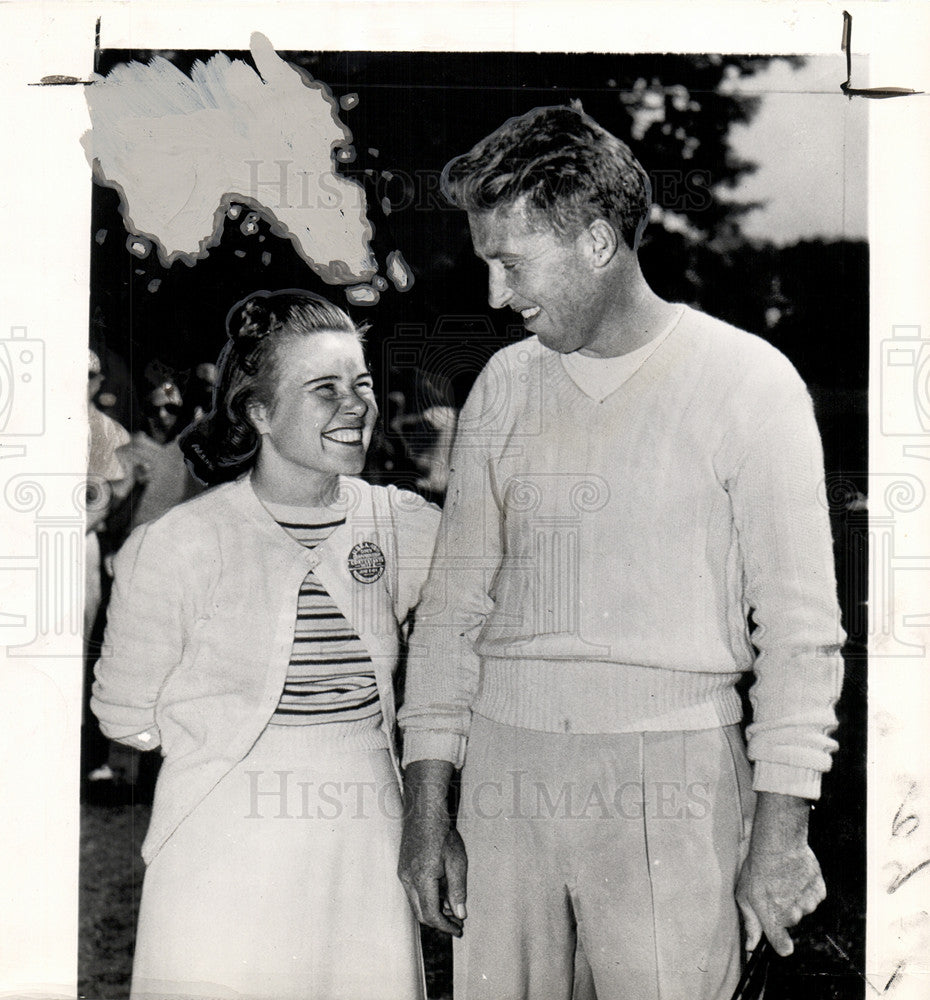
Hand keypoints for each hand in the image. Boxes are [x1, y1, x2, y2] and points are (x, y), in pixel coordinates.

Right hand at [398, 759, 467, 936]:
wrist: (424, 811)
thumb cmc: (442, 833)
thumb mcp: (456, 862)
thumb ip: (458, 890)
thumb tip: (460, 914)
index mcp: (421, 879)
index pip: (431, 915)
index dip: (445, 926)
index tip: (458, 929)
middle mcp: (407, 879)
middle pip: (421, 913)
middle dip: (439, 921)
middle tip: (457, 923)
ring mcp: (403, 873)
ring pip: (416, 902)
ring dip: (433, 909)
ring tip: (452, 908)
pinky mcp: (403, 867)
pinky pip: (413, 891)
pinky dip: (426, 898)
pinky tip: (441, 892)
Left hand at [736, 793, 825, 955]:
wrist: (779, 844)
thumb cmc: (757, 867)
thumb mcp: (743, 894)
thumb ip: (750, 923)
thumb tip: (750, 946)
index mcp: (774, 919)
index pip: (782, 947)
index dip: (780, 942)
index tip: (778, 937)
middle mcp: (794, 915)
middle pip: (790, 920)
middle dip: (782, 909)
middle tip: (773, 888)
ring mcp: (809, 904)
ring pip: (803, 907)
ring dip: (795, 897)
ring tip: (783, 878)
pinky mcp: (819, 890)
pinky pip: (813, 896)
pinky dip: (806, 888)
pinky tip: (795, 874)